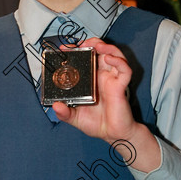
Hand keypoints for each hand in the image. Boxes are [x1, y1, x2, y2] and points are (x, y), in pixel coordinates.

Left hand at [51, 38, 161, 171]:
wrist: (113, 135)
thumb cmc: (97, 124)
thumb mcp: (75, 118)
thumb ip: (65, 113)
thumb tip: (55, 106)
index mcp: (91, 81)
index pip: (86, 60)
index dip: (78, 51)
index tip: (66, 48)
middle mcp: (102, 77)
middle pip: (101, 52)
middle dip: (93, 44)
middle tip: (84, 43)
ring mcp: (113, 80)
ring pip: (114, 56)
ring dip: (107, 48)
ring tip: (97, 46)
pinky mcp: (121, 86)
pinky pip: (125, 70)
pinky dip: (119, 61)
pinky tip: (109, 58)